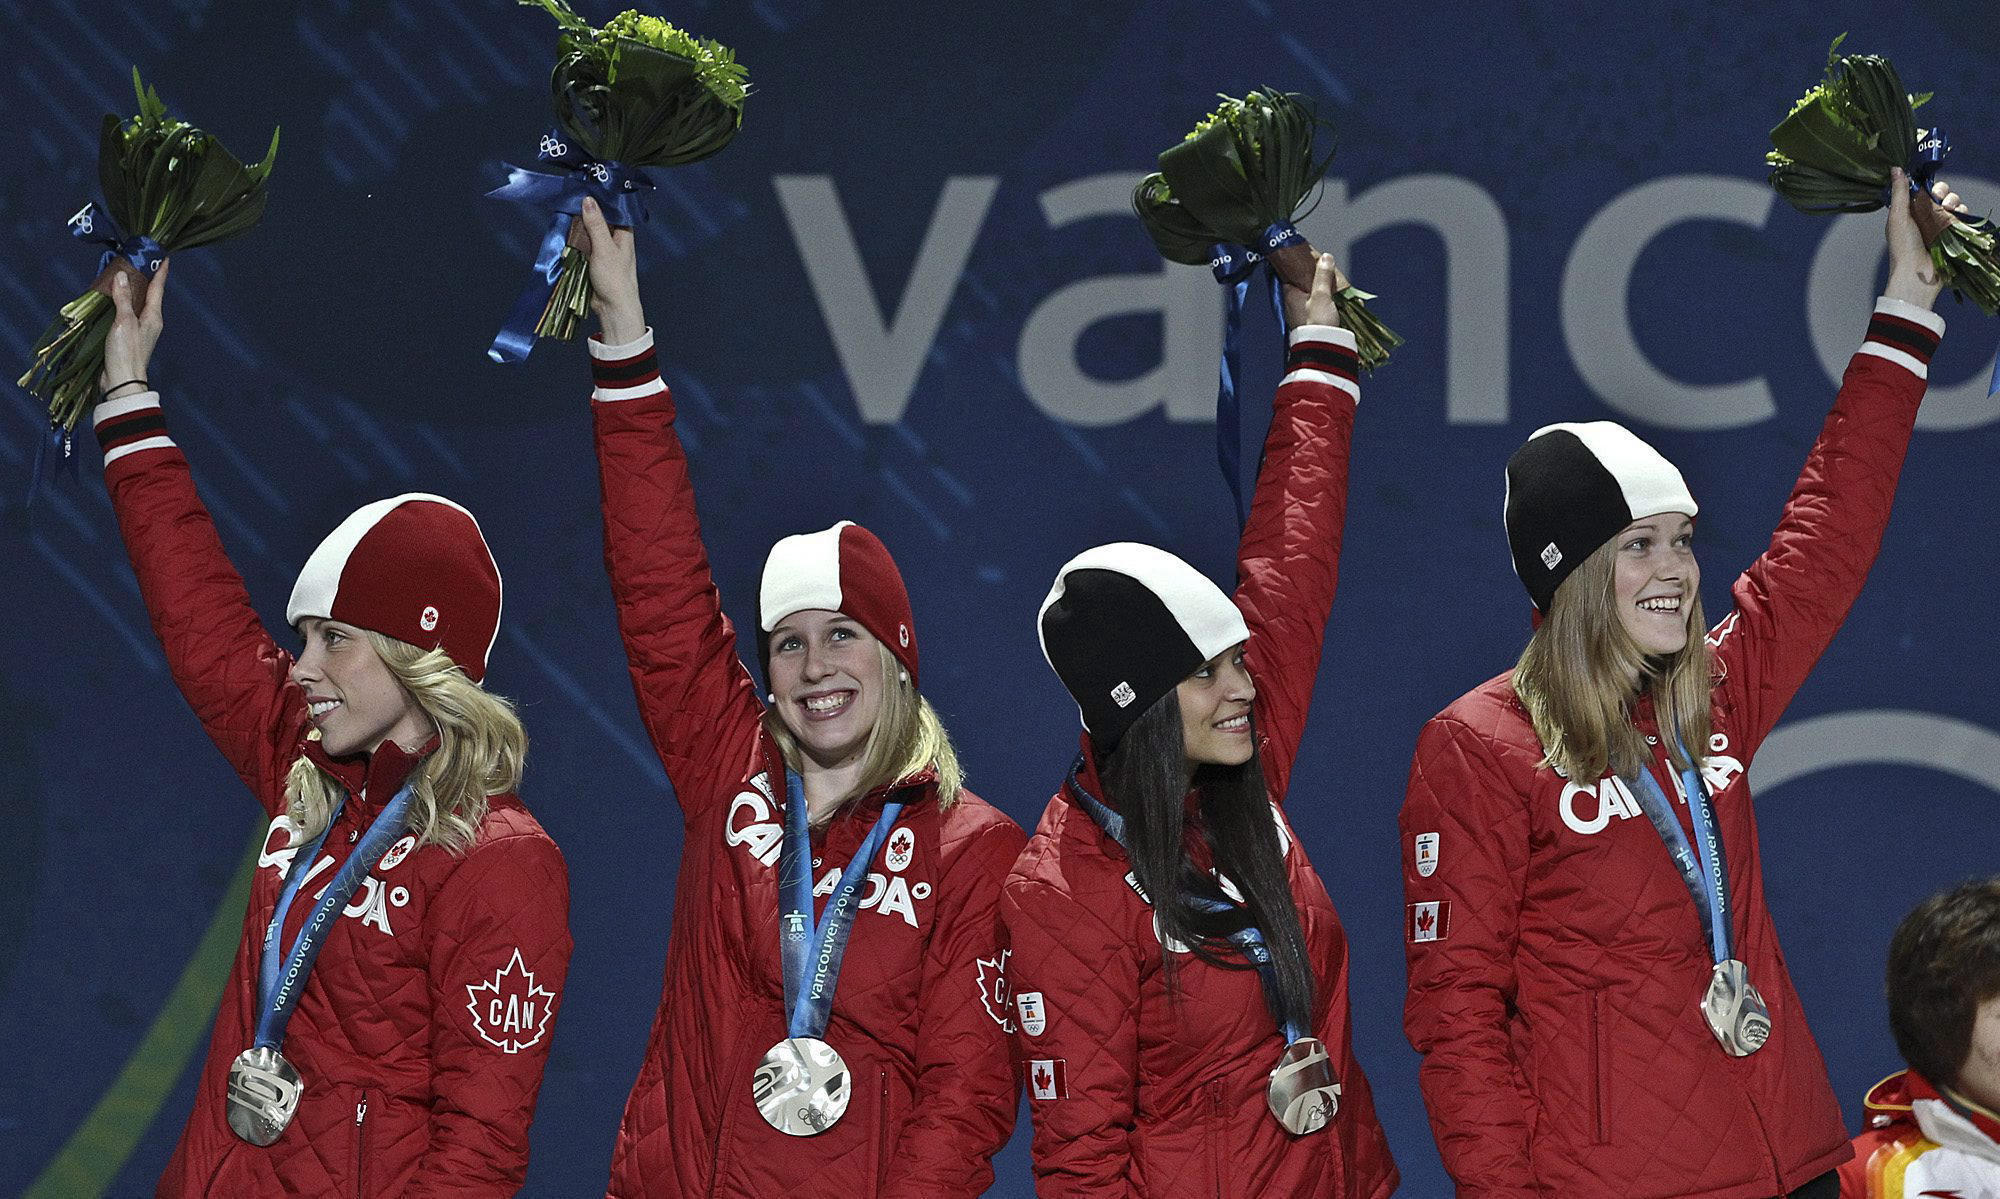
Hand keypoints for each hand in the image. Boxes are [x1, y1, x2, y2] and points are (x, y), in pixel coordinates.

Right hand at [98, 259, 168, 399]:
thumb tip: (122, 276)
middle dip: (143, 277)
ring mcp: (139, 329)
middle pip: (148, 294)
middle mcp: (149, 321)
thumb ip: (123, 299)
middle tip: (138, 259)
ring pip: (135, 303)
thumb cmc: (126, 352)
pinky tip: (111, 298)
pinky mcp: (127, 336)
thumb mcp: (124, 322)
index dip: (160, 272)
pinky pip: (125, 312)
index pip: (158, 288)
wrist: (121, 381)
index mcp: (154, 316)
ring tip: (123, 273)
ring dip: (130, 289)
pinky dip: (120, 302)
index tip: (164, 257)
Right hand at [577, 196, 644, 343]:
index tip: (586, 183)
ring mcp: (603, 248)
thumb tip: (588, 200)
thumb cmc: (615, 279)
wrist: (613, 308)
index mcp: (624, 233)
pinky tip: (563, 229)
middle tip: (569, 194)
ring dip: (577, 224)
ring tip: (563, 207)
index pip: (614, 208)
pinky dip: (574, 238)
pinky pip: (582, 243)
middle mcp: (615, 238)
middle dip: (585, 210)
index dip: (602, 197)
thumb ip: (596, 224)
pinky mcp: (592, 259)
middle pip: (599, 218)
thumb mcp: (604, 248)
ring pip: (588, 230)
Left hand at [1281, 252, 1344, 329]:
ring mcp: (1302, 315)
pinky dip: (1326, 302)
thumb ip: (1323, 275)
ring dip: (1322, 291)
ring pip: (1311, 296)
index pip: (1290, 275)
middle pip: (1302, 284)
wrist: (1323, 352)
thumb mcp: (1321, 295)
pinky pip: (1318, 307)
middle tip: (1327, 272)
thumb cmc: (1317, 323)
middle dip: (1314, 279)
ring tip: (1334, 286)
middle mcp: (1293, 305)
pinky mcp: (1312, 323)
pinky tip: (1335, 301)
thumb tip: (1325, 257)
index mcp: (1289, 296)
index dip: (1299, 266)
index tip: (1310, 259)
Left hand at [1883, 168, 1967, 308]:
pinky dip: (1961, 211)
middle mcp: (1925, 216)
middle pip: (1940, 193)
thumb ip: (1899, 193)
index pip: (1922, 190)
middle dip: (1942, 191)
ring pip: (1953, 202)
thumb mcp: (1897, 217)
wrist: (1918, 274)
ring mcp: (1940, 224)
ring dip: (1952, 200)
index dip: (1927, 184)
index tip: (1928, 185)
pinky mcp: (1953, 232)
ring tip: (1947, 209)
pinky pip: (1962, 214)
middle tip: (1939, 199)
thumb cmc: (1903, 247)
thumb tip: (1895, 169)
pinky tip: (1956, 214)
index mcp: (1909, 212)